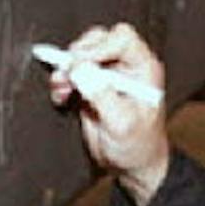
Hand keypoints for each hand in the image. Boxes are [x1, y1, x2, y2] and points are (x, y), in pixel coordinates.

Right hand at [46, 23, 169, 205]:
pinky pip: (71, 72)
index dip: (99, 47)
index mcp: (143, 68)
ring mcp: (108, 75)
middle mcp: (126, 67)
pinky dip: (61, 81)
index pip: (122, 39)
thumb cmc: (138, 146)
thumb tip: (80, 69)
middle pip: (99, 40)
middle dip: (78, 54)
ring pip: (81, 54)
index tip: (81, 63)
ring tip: (61, 87)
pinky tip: (61, 96)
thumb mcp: (122, 123)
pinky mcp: (90, 86)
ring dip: (66, 68)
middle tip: (67, 72)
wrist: (130, 166)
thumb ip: (102, 95)